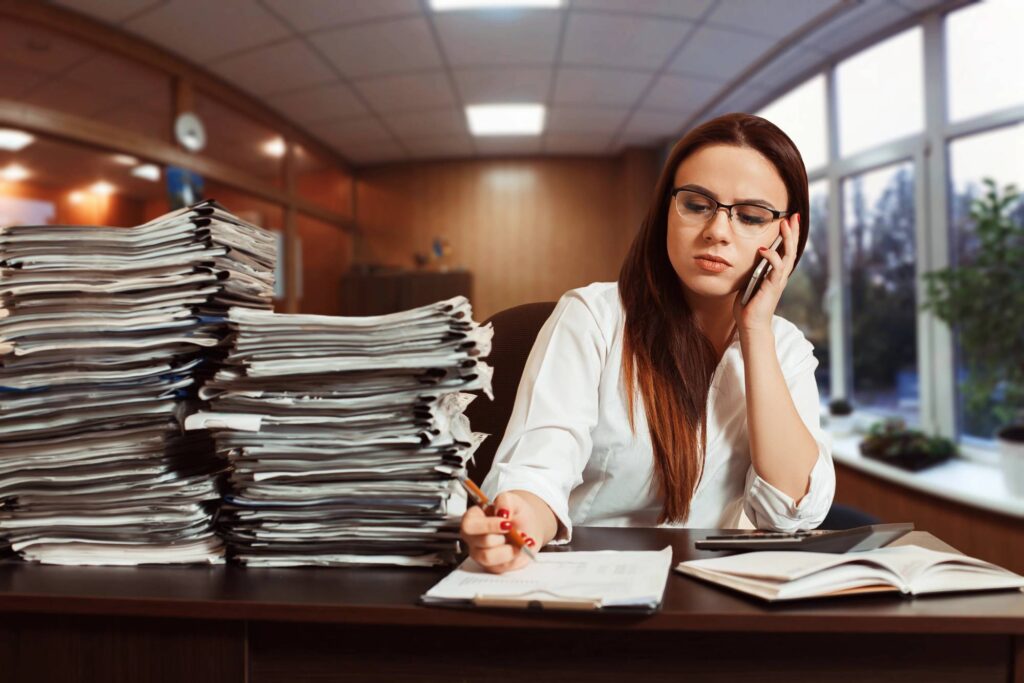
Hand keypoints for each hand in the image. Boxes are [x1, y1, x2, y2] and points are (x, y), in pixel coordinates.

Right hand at [459, 491, 539, 573]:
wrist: (527, 527)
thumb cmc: (515, 514)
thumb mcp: (512, 500)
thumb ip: (504, 501)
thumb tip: (502, 511)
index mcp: (472, 518)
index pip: (470, 525)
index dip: (489, 525)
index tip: (507, 523)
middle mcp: (473, 537)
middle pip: (482, 542)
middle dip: (502, 537)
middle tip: (513, 531)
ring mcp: (480, 553)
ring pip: (488, 557)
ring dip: (508, 549)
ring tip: (518, 540)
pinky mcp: (491, 566)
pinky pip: (500, 566)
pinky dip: (514, 557)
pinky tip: (519, 548)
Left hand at [734, 213, 799, 332]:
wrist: (750, 325)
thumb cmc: (748, 306)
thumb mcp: (748, 282)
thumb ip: (751, 270)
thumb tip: (746, 258)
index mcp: (775, 274)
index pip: (784, 250)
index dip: (787, 236)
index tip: (787, 220)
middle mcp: (780, 276)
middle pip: (791, 249)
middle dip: (793, 231)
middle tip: (793, 216)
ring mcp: (778, 281)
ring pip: (788, 255)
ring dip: (787, 238)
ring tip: (785, 223)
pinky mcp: (773, 286)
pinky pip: (776, 268)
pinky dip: (771, 257)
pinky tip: (764, 249)